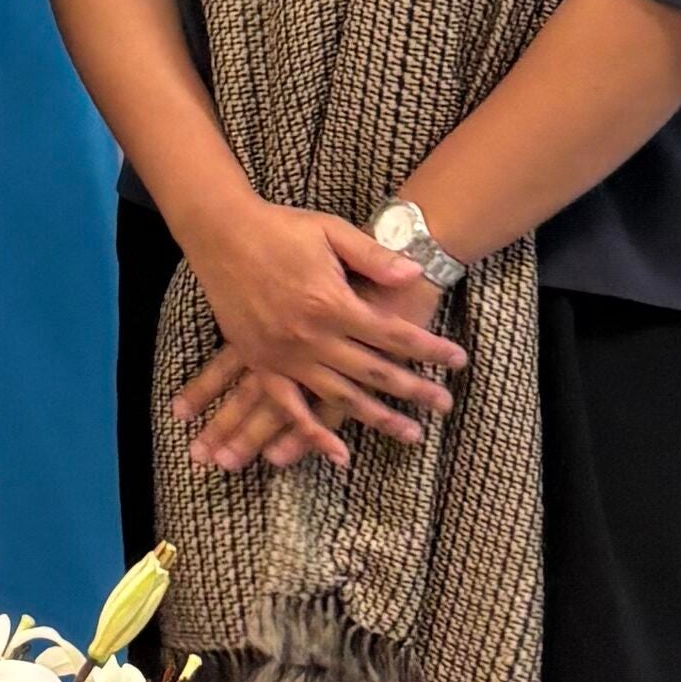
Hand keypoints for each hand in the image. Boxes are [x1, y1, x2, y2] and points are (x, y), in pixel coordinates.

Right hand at [176, 204, 459, 476]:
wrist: (222, 232)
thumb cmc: (279, 227)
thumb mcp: (330, 230)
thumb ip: (373, 256)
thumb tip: (415, 273)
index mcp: (332, 303)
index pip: (393, 334)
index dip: (430, 348)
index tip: (459, 360)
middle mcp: (311, 337)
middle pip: (374, 372)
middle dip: (415, 389)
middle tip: (445, 404)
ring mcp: (285, 355)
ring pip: (340, 397)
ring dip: (378, 418)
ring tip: (411, 434)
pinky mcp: (261, 363)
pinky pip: (289, 407)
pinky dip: (312, 435)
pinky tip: (339, 455)